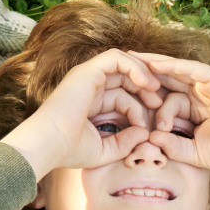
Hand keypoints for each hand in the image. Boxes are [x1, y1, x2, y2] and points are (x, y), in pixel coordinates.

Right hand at [1, 49, 165, 178]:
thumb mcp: (105, 150)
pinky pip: (116, 58)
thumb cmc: (70, 151)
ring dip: (143, 75)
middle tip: (160, 104)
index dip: (139, 107)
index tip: (148, 126)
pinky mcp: (88, 70)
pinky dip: (134, 67)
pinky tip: (147, 83)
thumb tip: (145, 133)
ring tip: (156, 91)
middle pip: (124, 77)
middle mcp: (88, 86)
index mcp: (90, 102)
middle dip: (145, 88)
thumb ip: (125, 142)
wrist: (49, 145)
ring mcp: (87, 76)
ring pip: (122, 63)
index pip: (121, 95)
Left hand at [128, 52, 209, 188]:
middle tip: (118, 63)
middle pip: (167, 78)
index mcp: (195, 107)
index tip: (120, 92)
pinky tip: (156, 65)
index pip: (165, 95)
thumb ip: (173, 146)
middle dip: (143, 71)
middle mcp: (201, 92)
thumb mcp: (194, 152)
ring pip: (178, 70)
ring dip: (155, 64)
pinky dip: (175, 67)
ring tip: (131, 58)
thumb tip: (150, 140)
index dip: (144, 94)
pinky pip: (194, 70)